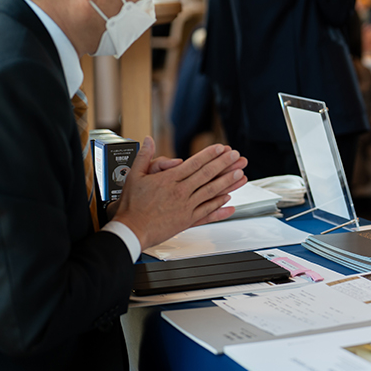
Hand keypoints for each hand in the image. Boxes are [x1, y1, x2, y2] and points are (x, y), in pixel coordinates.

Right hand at [112, 137, 248, 248]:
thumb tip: (148, 140)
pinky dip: (219, 207)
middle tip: (236, 156)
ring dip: (226, 182)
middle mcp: (180, 192)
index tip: (221, 148)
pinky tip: (229, 201)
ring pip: (210, 192)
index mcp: (169, 180)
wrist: (131, 230)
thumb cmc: (132, 205)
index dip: (209, 154)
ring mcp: (185, 207)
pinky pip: (206, 212)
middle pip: (206, 175)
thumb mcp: (134, 176)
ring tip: (239, 174)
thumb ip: (144, 156)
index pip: (194, 163)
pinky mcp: (186, 221)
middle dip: (223, 164)